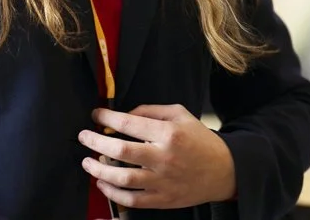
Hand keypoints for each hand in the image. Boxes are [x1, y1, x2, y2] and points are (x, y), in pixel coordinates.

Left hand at [78, 104, 235, 209]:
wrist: (225, 170)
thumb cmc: (199, 139)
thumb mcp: (179, 114)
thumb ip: (150, 110)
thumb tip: (123, 115)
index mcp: (168, 133)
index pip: (129, 123)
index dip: (107, 118)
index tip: (96, 115)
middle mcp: (164, 157)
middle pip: (121, 150)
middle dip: (95, 142)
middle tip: (84, 137)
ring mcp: (163, 181)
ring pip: (123, 178)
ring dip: (99, 170)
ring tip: (87, 162)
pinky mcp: (164, 199)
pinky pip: (133, 200)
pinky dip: (113, 193)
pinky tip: (103, 184)